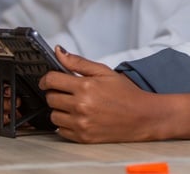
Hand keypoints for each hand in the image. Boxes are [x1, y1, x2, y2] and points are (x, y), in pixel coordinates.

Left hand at [39, 46, 164, 142]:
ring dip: (60, 109)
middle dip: (57, 93)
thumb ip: (78, 62)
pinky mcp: (82, 137)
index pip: (51, 80)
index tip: (48, 80)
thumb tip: (58, 51)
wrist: (142, 117)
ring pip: (53, 116)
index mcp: (85, 87)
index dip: (47, 79)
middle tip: (69, 92)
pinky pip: (60, 130)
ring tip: (76, 105)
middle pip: (51, 98)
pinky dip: (66, 124)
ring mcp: (81, 123)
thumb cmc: (126, 94)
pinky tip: (79, 118)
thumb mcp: (104, 72)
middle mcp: (81, 106)